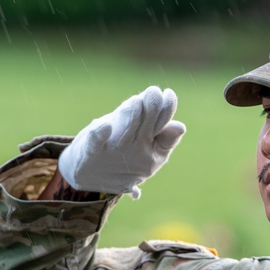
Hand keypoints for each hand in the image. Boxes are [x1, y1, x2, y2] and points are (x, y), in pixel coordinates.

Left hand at [58, 86, 185, 195]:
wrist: (89, 177)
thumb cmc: (122, 157)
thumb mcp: (148, 152)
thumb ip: (164, 139)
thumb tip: (180, 126)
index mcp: (151, 148)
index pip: (163, 126)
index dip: (166, 109)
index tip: (167, 94)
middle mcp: (135, 149)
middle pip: (147, 126)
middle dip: (152, 108)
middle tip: (154, 92)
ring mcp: (113, 150)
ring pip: (126, 131)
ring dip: (131, 116)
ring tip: (136, 101)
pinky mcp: (91, 150)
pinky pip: (95, 142)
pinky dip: (99, 134)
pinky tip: (104, 126)